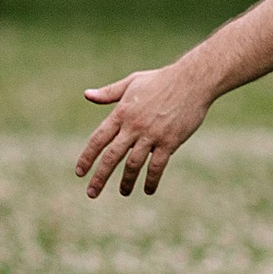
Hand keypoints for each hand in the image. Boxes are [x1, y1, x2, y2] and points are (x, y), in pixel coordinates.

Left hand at [76, 58, 213, 196]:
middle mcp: (134, 126)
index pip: (98, 139)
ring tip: (123, 192)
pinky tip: (148, 190)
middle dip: (100, 176)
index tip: (79, 172)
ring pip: (134, 164)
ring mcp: (152, 135)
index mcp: (122, 112)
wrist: (193, 80)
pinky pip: (157, 166)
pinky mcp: (169, 141)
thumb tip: (86, 95)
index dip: (87, 157)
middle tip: (92, 193)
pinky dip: (151, 180)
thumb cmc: (161, 80)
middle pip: (112, 156)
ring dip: (126, 181)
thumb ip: (109, 92)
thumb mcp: (132, 82)